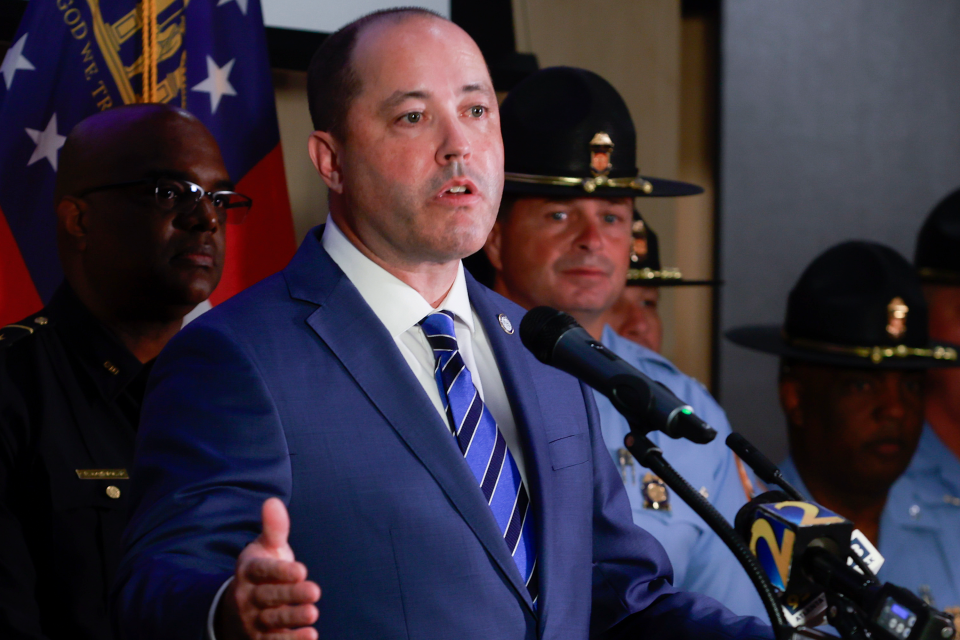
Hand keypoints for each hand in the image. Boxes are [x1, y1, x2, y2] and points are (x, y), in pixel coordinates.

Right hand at [216, 498, 320, 639]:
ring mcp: (253, 620)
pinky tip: (311, 636)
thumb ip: (274, 529)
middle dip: (291, 595)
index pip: (263, 571)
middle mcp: (247, 597)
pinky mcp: (260, 639)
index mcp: (249, 571)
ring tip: (313, 613)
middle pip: (268, 596)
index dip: (280, 571)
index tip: (302, 569)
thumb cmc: (262, 572)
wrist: (239, 607)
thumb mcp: (265, 548)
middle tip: (315, 591)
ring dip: (293, 618)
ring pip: (272, 621)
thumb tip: (273, 501)